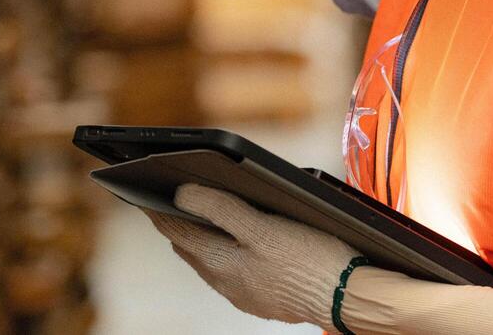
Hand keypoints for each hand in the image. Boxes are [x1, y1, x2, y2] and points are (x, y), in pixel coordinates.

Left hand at [144, 183, 359, 326]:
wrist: (346, 296)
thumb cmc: (309, 259)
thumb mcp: (264, 226)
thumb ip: (222, 209)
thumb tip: (183, 195)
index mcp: (224, 264)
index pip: (180, 233)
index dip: (161, 213)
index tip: (145, 197)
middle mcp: (228, 284)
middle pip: (192, 250)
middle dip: (178, 226)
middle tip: (165, 205)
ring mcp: (246, 294)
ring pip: (211, 263)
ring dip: (200, 241)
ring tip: (194, 221)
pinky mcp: (265, 297)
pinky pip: (232, 273)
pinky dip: (223, 254)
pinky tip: (234, 247)